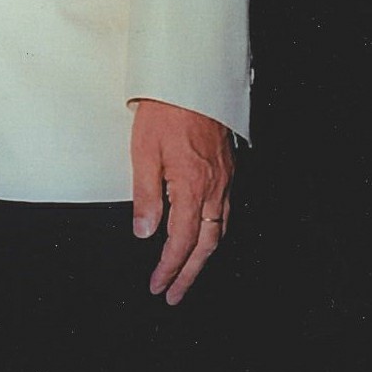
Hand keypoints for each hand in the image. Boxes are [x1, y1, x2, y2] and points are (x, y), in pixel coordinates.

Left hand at [130, 98, 232, 304]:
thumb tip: (144, 231)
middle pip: (206, 245)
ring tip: (188, 273)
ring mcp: (224, 178)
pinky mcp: (227, 168)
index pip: (181, 241)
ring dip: (203, 257)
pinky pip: (225, 210)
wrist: (192, 77)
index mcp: (192, 187)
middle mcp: (214, 188)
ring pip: (220, 230)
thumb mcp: (144, 151)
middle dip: (189, 273)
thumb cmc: (165, 109)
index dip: (169, 267)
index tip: (159, 285)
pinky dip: (215, 231)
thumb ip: (146, 195)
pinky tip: (205, 234)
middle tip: (175, 294)